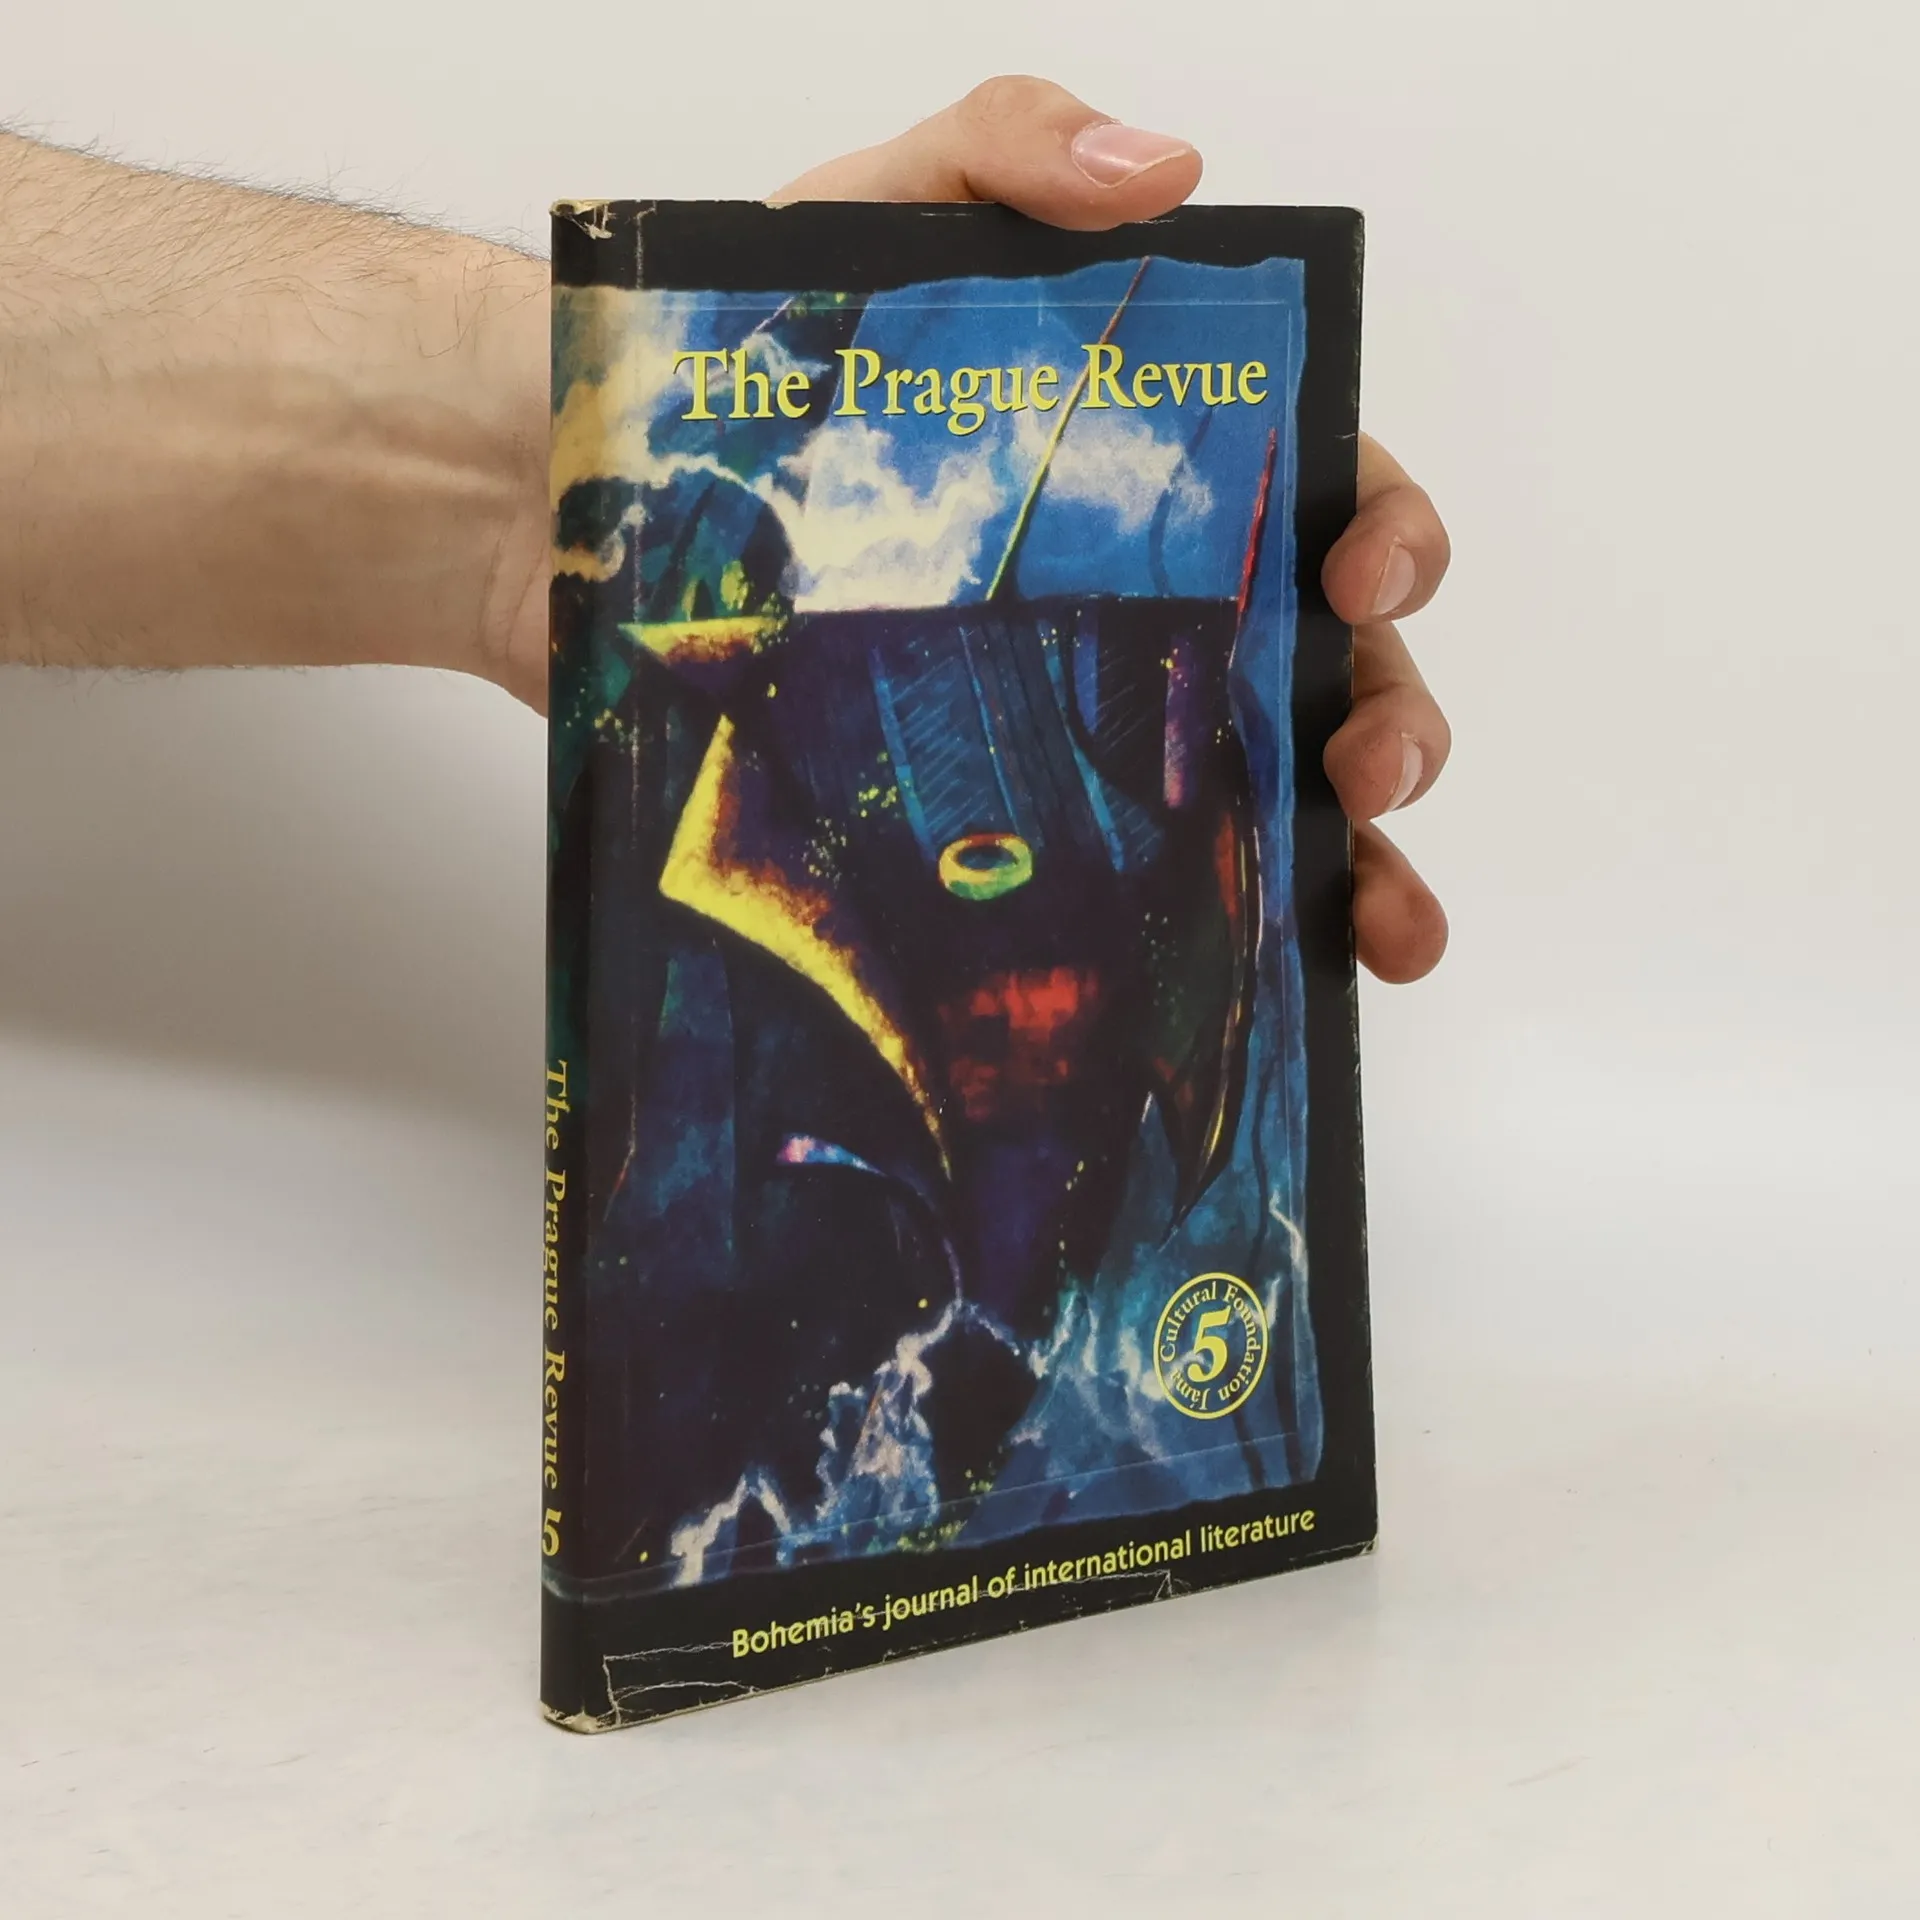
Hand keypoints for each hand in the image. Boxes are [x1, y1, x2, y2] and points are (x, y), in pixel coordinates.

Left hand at [763, 78, 1452, 983]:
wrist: (571, 508)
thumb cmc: (737, 359)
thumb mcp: (874, 214)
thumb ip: (1006, 151)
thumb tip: (1163, 166)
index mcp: (1156, 467)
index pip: (1326, 495)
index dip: (1384, 538)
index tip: (1359, 581)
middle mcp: (1142, 604)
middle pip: (1328, 671)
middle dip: (1391, 723)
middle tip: (1367, 763)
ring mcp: (1077, 724)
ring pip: (1268, 806)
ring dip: (1357, 865)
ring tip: (1382, 919)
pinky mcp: (1002, 824)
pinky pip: (1141, 894)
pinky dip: (1232, 945)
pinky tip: (1282, 988)